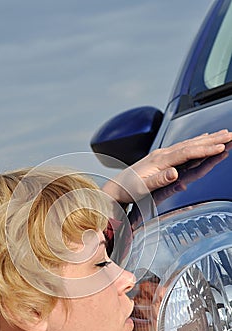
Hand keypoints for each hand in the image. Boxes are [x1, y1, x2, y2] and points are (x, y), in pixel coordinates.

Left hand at [102, 130, 231, 202]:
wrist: (116, 187)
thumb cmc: (128, 190)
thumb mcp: (142, 188)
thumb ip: (159, 180)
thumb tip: (174, 174)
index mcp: (160, 160)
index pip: (187, 152)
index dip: (205, 149)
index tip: (221, 146)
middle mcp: (162, 154)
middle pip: (191, 144)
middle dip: (212, 139)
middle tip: (231, 134)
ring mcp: (162, 154)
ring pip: (189, 143)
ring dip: (207, 138)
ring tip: (223, 133)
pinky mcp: (161, 157)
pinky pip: (183, 147)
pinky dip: (196, 142)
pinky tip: (202, 140)